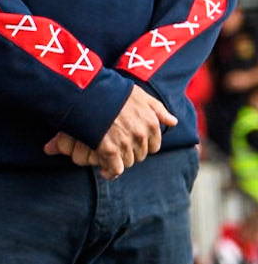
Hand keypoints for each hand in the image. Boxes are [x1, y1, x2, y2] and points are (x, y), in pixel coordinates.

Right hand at [43, 84, 175, 179]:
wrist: (89, 91)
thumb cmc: (114, 91)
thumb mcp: (140, 95)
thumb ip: (158, 110)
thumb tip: (173, 122)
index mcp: (151, 123)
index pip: (153, 146)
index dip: (143, 145)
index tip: (131, 142)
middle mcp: (141, 135)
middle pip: (140, 155)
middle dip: (131, 152)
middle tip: (117, 146)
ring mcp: (125, 143)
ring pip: (128, 162)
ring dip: (119, 160)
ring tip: (108, 156)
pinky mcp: (108, 149)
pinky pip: (115, 169)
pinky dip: (109, 172)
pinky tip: (103, 171)